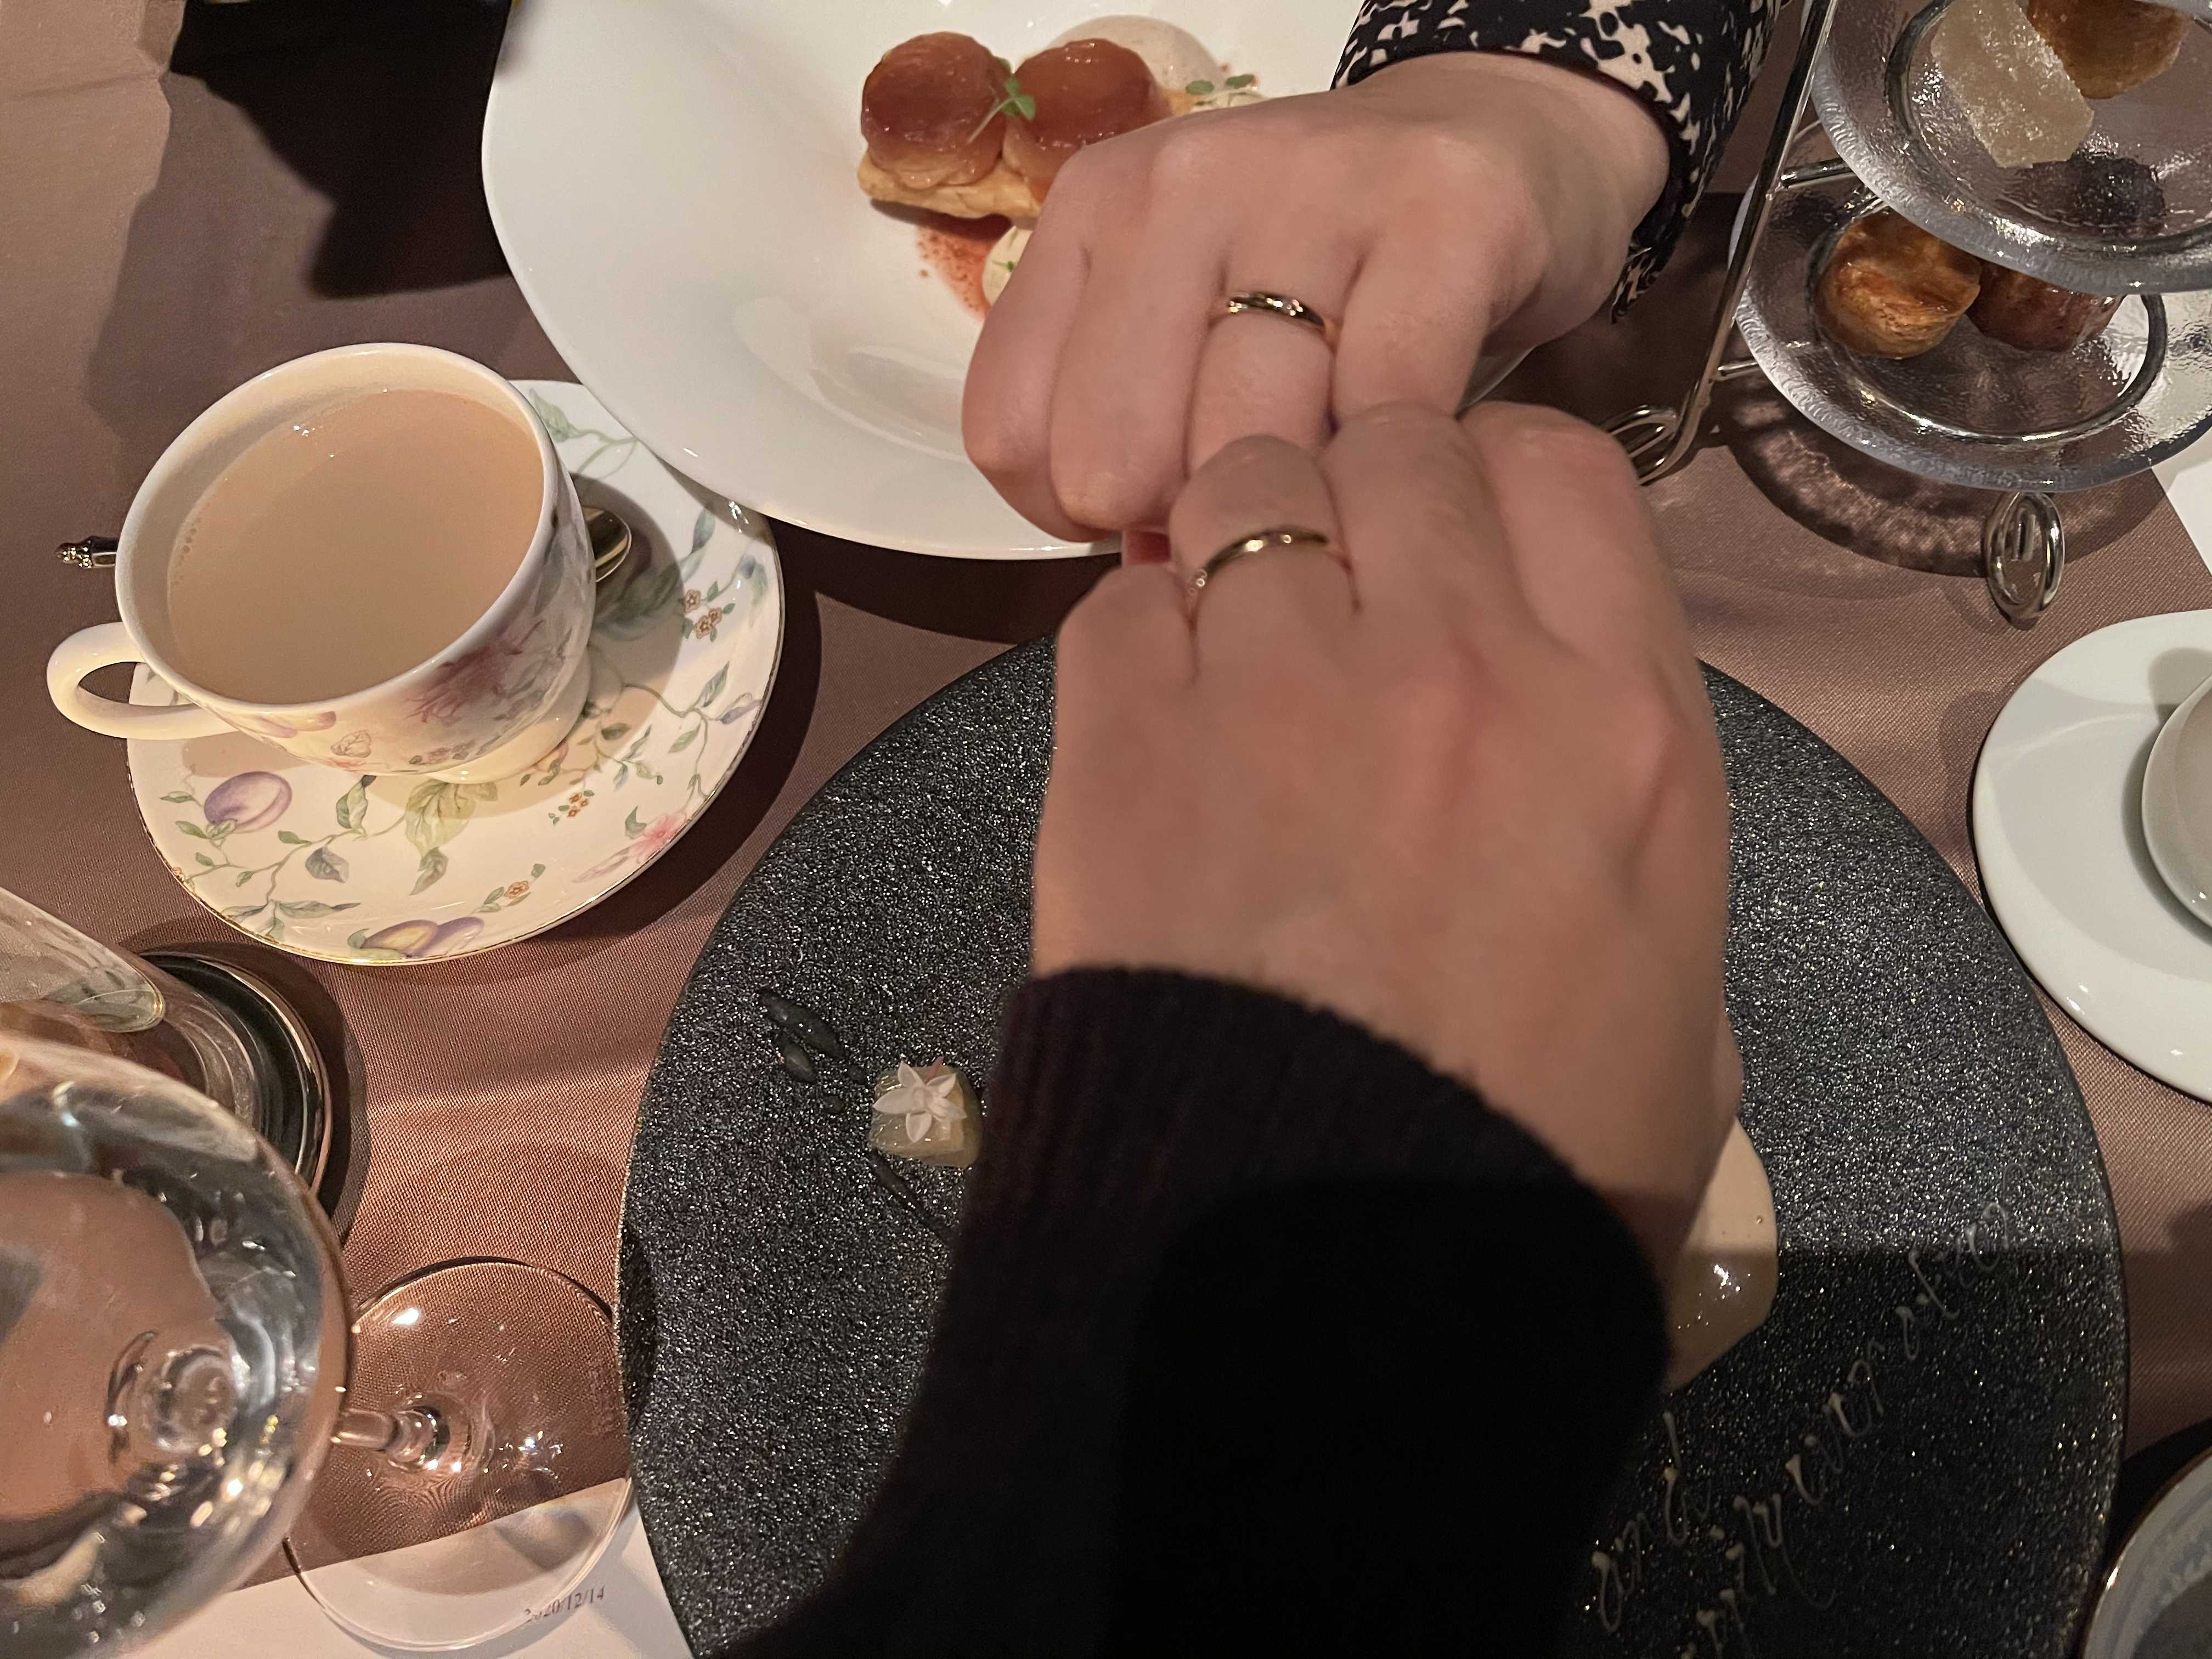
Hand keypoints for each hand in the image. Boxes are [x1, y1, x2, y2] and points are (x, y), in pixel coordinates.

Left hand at [964, 52, 1668, 541]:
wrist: (1502, 131)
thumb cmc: (1327, 269)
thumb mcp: (1185, 314)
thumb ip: (1122, 424)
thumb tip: (1142, 588)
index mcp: (1092, 213)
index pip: (1010, 434)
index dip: (1077, 514)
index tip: (1155, 503)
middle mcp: (1182, 184)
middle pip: (1115, 461)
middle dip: (1188, 520)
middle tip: (1260, 499)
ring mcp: (1311, 187)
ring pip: (1245, 446)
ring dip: (1298, 505)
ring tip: (1337, 484)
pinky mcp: (1443, 212)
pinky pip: (1383, 414)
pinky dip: (1396, 473)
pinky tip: (1409, 462)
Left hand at [1034, 403, 1736, 1269]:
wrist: (1326, 1270)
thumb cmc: (1529, 1164)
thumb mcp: (1679, 1001)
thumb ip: (1636, 836)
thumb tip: (1579, 779)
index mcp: (1623, 717)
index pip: (1559, 464)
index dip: (1498, 477)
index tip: (1459, 537)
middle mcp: (1461, 659)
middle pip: (1397, 443)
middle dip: (1365, 489)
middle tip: (1338, 589)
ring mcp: (1284, 686)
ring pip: (1245, 486)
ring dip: (1239, 543)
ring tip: (1234, 649)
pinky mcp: (1126, 740)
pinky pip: (1117, 601)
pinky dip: (1135, 635)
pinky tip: (1153, 719)